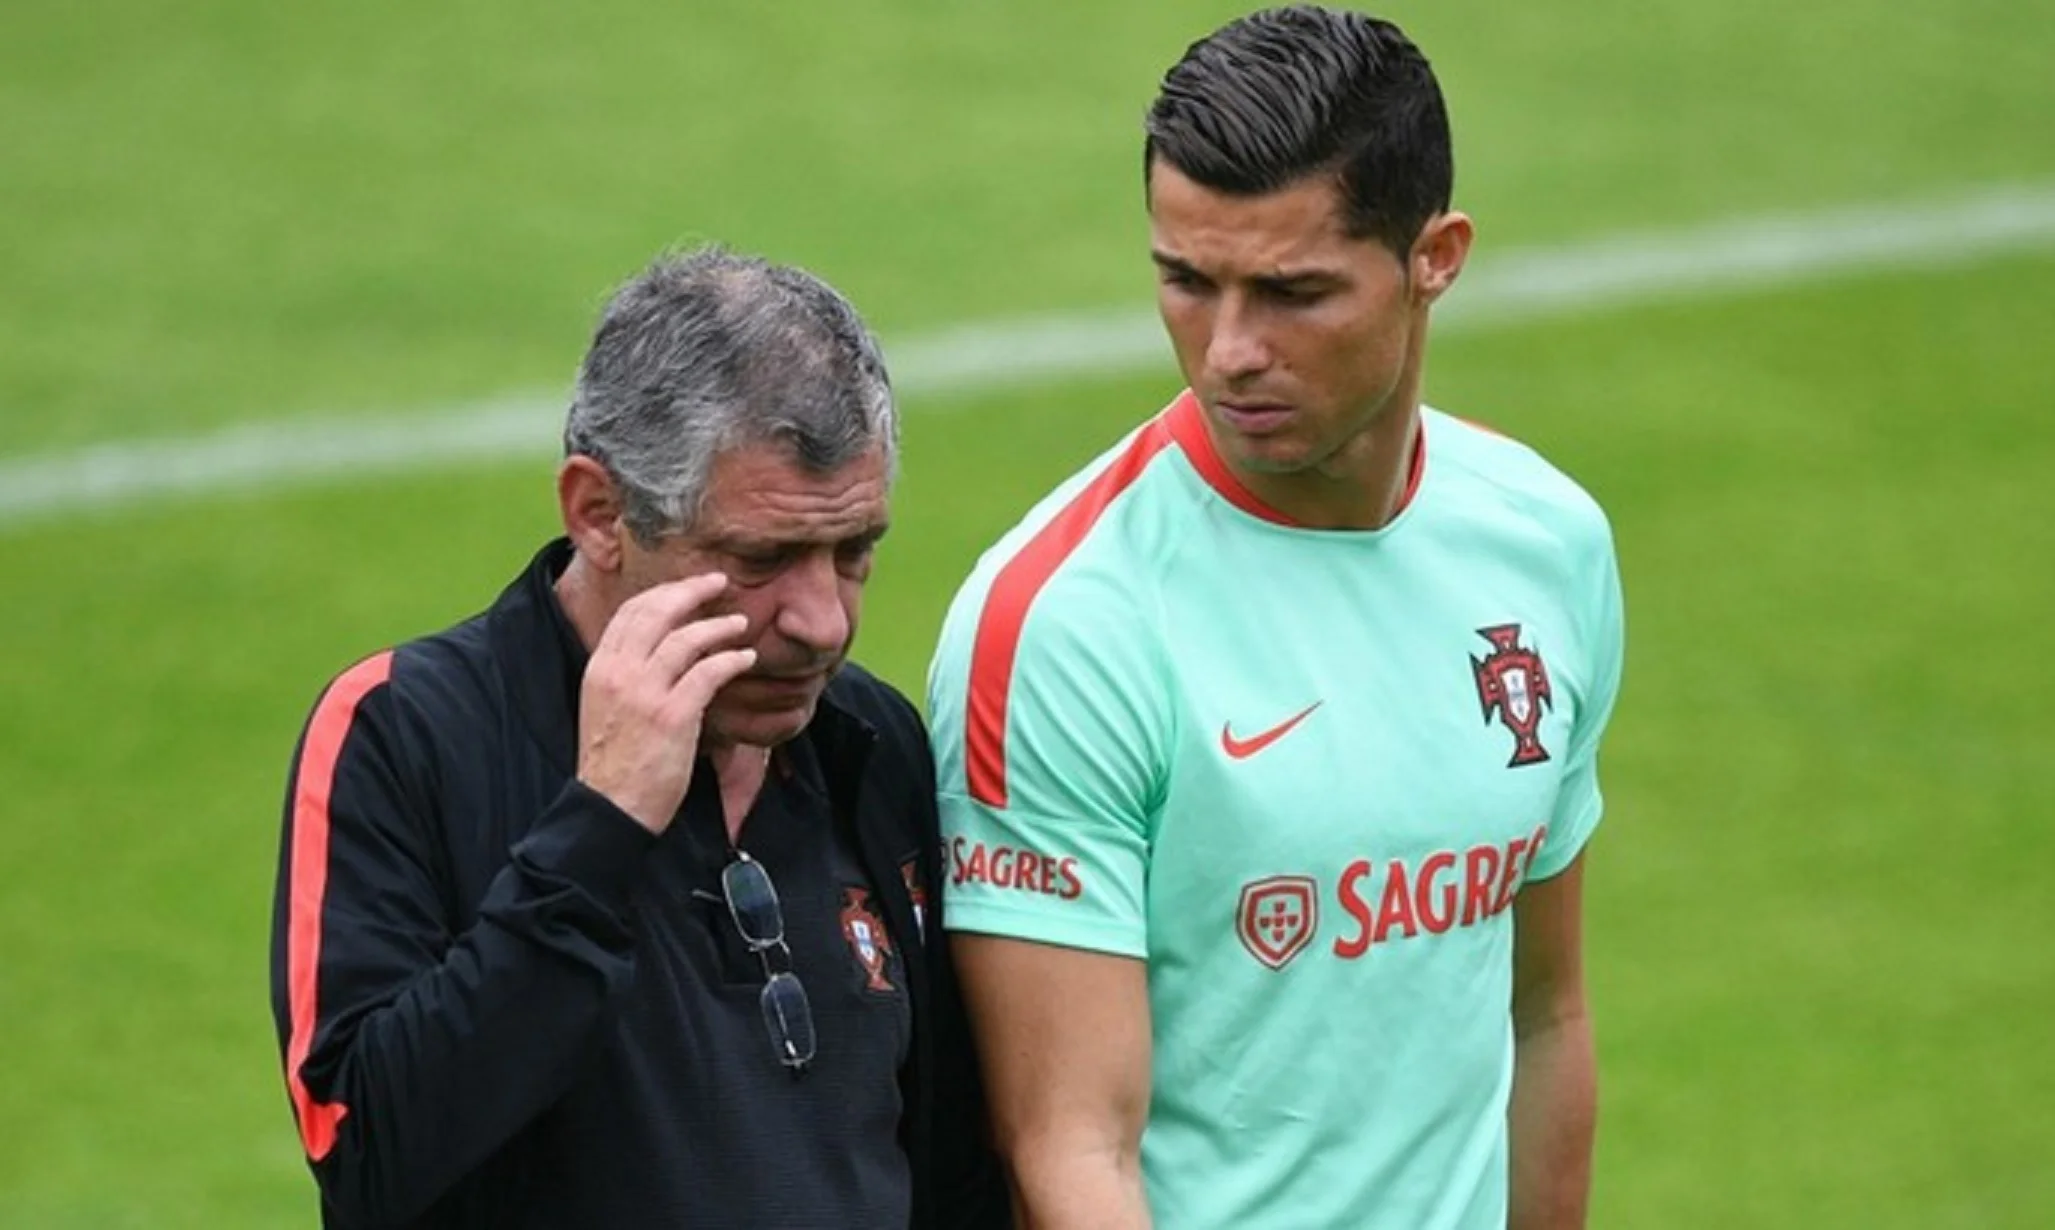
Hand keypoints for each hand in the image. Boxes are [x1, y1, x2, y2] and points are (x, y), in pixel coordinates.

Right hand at [575, 573, 756, 833]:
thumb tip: (657, 651)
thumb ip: (625, 676)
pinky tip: (745, 660)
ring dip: (719, 626)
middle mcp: (618, 673)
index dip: (663, 592)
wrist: (610, 809)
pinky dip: (730, 660)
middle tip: (719, 583)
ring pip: (686, 638)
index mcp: (599, 668)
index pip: (631, 612)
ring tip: (741, 624)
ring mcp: (645, 694)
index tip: (689, 587)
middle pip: (657, 612)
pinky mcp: (672, 716)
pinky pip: (709, 673)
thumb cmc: (614, 764)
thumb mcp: (605, 708)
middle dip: (691, 591)